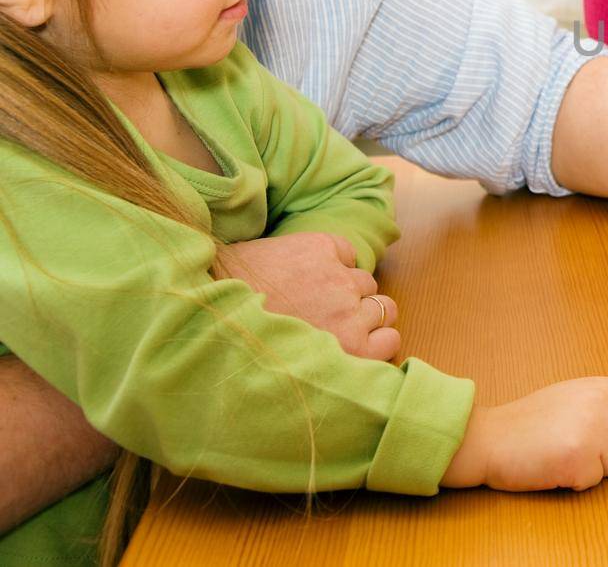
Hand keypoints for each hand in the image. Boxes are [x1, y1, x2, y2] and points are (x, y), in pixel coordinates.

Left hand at [212, 233, 399, 360]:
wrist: (204, 300)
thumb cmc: (241, 344)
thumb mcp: (293, 372)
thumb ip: (331, 368)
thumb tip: (348, 369)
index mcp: (345, 351)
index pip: (391, 341)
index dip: (375, 337)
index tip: (358, 337)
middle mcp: (349, 315)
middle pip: (384, 309)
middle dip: (365, 311)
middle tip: (335, 315)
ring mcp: (337, 279)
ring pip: (366, 281)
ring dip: (347, 286)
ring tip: (314, 292)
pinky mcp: (321, 248)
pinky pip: (347, 252)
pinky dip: (335, 257)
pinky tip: (309, 268)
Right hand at [442, 377, 607, 491]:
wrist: (489, 438)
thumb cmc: (529, 421)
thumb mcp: (574, 395)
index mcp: (602, 385)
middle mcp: (602, 403)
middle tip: (586, 449)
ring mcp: (591, 429)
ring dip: (593, 469)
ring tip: (564, 454)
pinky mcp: (578, 457)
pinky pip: (594, 481)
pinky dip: (575, 481)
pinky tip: (554, 466)